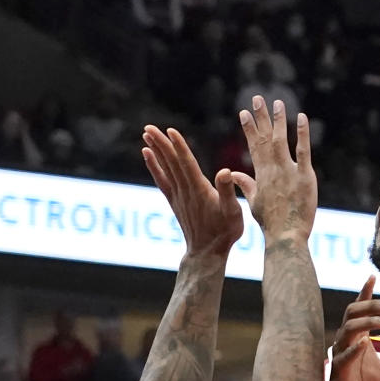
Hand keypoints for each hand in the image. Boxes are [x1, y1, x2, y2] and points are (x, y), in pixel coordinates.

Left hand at [143, 124, 243, 257]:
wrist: (207, 253)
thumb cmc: (224, 232)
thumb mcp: (233, 212)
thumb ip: (228, 191)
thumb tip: (225, 171)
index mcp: (200, 190)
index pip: (187, 163)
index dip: (179, 146)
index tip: (170, 131)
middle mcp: (185, 190)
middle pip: (171, 162)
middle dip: (160, 143)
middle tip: (148, 127)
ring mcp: (178, 196)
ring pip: (165, 168)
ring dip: (155, 150)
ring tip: (146, 134)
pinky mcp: (174, 201)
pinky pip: (162, 180)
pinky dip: (153, 166)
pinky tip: (147, 155)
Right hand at [231, 96, 316, 239]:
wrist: (285, 236)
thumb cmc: (270, 223)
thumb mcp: (253, 202)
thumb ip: (246, 184)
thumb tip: (233, 173)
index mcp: (260, 175)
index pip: (253, 146)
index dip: (249, 128)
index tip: (244, 112)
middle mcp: (272, 169)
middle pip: (265, 138)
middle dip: (260, 117)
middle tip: (257, 98)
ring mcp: (289, 171)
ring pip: (281, 140)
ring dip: (278, 120)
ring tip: (277, 102)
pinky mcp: (305, 176)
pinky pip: (303, 151)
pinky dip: (301, 134)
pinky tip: (301, 118)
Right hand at [324, 276, 379, 380]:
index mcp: (358, 336)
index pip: (359, 308)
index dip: (365, 292)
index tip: (372, 276)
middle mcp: (347, 339)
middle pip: (354, 312)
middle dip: (372, 306)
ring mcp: (341, 351)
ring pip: (349, 327)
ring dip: (368, 322)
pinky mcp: (338, 367)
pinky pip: (344, 354)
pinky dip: (354, 347)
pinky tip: (364, 343)